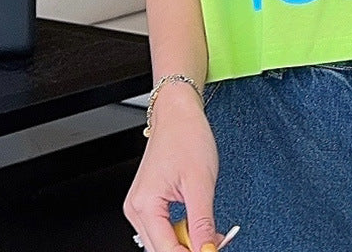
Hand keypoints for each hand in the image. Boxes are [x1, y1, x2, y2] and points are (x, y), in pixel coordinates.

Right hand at [124, 85, 224, 251]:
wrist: (178, 113)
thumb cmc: (187, 136)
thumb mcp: (201, 182)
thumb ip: (202, 222)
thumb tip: (207, 250)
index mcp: (145, 205)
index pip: (166, 250)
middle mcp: (136, 209)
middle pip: (161, 249)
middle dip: (190, 250)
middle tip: (215, 243)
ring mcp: (139, 206)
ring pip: (161, 242)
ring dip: (186, 243)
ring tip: (210, 234)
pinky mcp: (147, 202)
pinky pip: (162, 228)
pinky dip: (181, 232)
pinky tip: (197, 226)